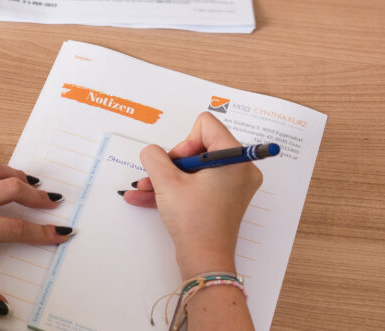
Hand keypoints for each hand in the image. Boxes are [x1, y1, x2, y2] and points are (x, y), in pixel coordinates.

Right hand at [123, 112, 262, 277]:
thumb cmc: (194, 221)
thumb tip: (152, 151)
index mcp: (235, 158)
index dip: (184, 141)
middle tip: (162, 178)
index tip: (177, 163)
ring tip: (145, 188)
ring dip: (167, 176)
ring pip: (194, 167)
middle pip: (199, 145)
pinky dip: (175, 188)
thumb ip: (154, 156)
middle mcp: (240, 169)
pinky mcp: (223, 199)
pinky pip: (197, 183)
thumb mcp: (166, 181)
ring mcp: (233, 185)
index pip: (207, 125)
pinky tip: (146, 196)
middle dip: (173, 161)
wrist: (204, 260)